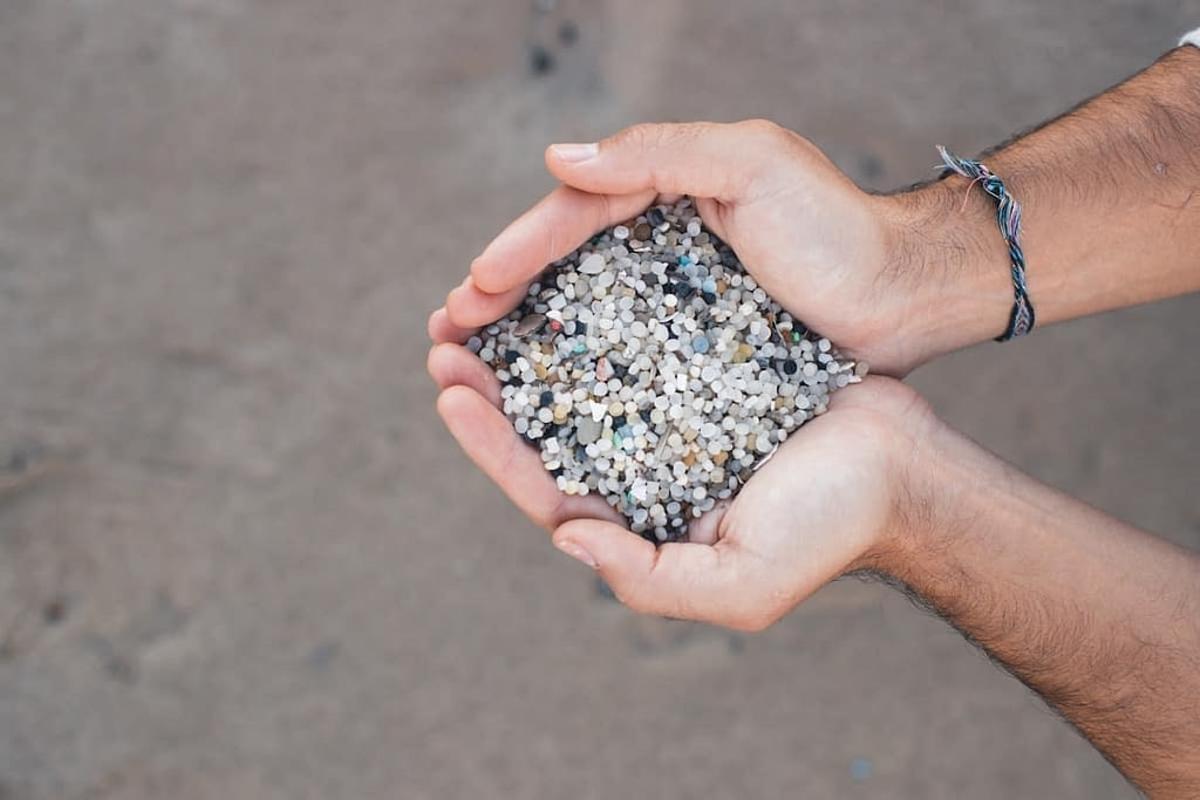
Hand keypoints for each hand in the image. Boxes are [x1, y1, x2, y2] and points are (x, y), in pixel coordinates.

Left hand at [428, 337, 941, 630]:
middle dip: (489, 387)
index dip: (491, 445)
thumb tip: (566, 538)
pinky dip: (588, 312)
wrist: (902, 466)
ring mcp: (666, 413)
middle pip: (545, 428)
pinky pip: (630, 335)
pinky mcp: (697, 365)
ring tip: (477, 303)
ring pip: (577, 376)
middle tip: (442, 341)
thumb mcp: (738, 585)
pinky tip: (559, 278)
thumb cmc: (827, 529)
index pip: (544, 486)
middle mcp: (641, 466)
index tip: (451, 394)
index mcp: (638, 520)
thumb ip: (647, 581)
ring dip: (526, 343)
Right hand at [429, 120, 974, 375]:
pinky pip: (625, 359)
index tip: (471, 291)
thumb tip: (558, 160)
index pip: (573, 217)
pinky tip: (544, 397)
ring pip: (583, 316)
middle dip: (501, 299)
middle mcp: (660, 246)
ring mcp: (676, 300)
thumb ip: (659, 152)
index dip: (519, 251)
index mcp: (664, 194)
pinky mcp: (696, 348)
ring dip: (525, 340)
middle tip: (446, 336)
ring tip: (472, 367)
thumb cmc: (836, 227)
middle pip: (563, 269)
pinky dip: (579, 373)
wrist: (906, 295)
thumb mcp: (753, 163)